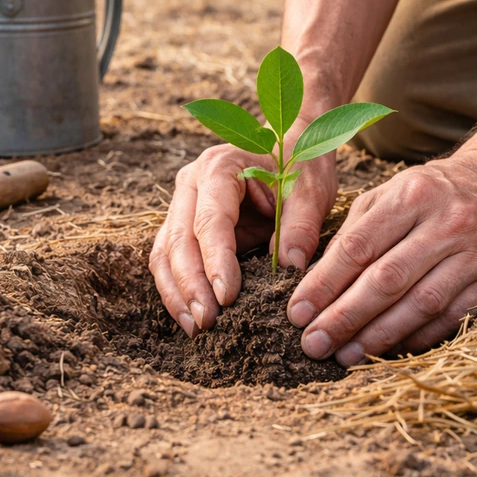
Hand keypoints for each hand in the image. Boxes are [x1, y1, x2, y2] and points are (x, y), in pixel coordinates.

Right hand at [151, 142, 337, 336]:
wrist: (290, 148)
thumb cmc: (300, 166)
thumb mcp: (311, 190)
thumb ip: (302, 225)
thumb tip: (290, 266)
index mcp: (219, 168)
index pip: (210, 220)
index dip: (215, 260)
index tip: (227, 296)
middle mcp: (191, 184)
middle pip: (178, 240)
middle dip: (190, 285)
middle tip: (207, 322)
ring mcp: (183, 205)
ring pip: (164, 253)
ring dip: (176, 293)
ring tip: (195, 328)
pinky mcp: (185, 226)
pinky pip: (171, 260)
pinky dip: (178, 290)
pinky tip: (190, 316)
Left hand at [286, 150, 476, 364]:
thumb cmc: (430, 194)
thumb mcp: (387, 195)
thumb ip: (352, 234)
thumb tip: (314, 284)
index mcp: (411, 195)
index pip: (359, 247)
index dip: (324, 284)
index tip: (297, 312)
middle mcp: (447, 222)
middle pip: (388, 280)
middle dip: (345, 317)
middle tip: (314, 343)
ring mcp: (475, 253)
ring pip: (420, 304)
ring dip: (378, 336)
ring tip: (345, 356)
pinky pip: (450, 319)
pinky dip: (415, 338)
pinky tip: (386, 351)